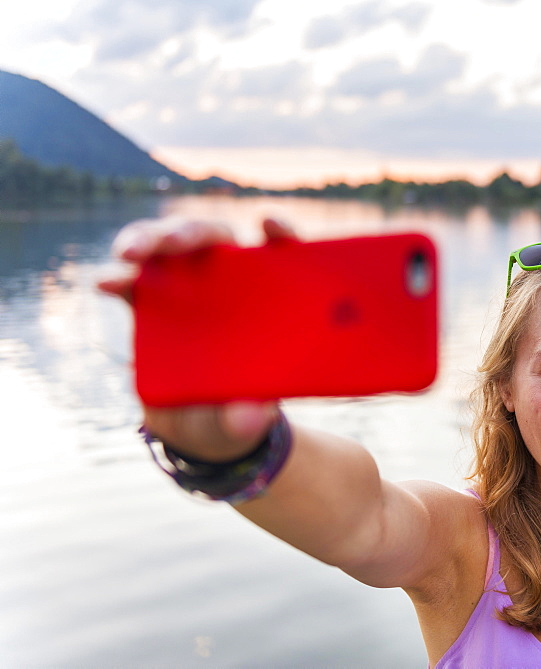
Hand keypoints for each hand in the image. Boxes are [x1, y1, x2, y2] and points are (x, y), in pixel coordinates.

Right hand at [98, 217, 297, 459]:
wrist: (207, 428)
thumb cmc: (243, 411)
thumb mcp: (249, 418)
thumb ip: (249, 415)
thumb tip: (249, 419)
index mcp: (271, 299)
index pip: (284, 255)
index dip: (281, 234)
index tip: (269, 223)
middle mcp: (233, 283)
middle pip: (215, 239)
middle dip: (190, 232)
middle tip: (171, 241)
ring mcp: (190, 290)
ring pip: (171, 247)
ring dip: (149, 239)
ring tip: (128, 254)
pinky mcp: (154, 304)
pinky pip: (135, 280)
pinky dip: (120, 277)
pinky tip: (106, 283)